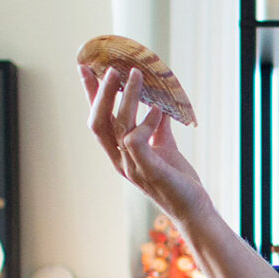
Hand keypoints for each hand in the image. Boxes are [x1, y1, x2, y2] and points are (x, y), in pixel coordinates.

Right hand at [83, 62, 211, 224]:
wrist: (193, 209)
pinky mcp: (149, 170)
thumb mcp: (165, 147)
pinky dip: (146, 121)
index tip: (85, 68)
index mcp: (120, 152)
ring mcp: (132, 166)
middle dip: (100, 93)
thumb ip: (158, 127)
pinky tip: (159, 108)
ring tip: (136, 74)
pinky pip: (137, 140)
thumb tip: (159, 103)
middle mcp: (120, 159)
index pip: (98, 119)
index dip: (90, 94)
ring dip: (127, 97)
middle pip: (99, 121)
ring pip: (119, 125)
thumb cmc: (177, 180)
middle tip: (111, 68)